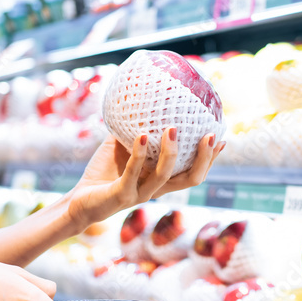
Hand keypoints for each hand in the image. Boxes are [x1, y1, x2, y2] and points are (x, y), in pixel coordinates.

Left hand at [66, 127, 224, 227]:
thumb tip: (142, 101)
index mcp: (160, 180)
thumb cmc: (103, 173)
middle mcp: (156, 189)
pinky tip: (141, 135)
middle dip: (204, 158)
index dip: (210, 159)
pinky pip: (133, 174)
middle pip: (190, 179)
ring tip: (173, 129)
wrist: (79, 200)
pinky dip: (139, 154)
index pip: (192, 172)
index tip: (222, 139)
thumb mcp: (121, 147)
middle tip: (210, 135)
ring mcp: (140, 194)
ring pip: (165, 176)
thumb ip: (133, 130)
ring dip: (171, 152)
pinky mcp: (121, 195)